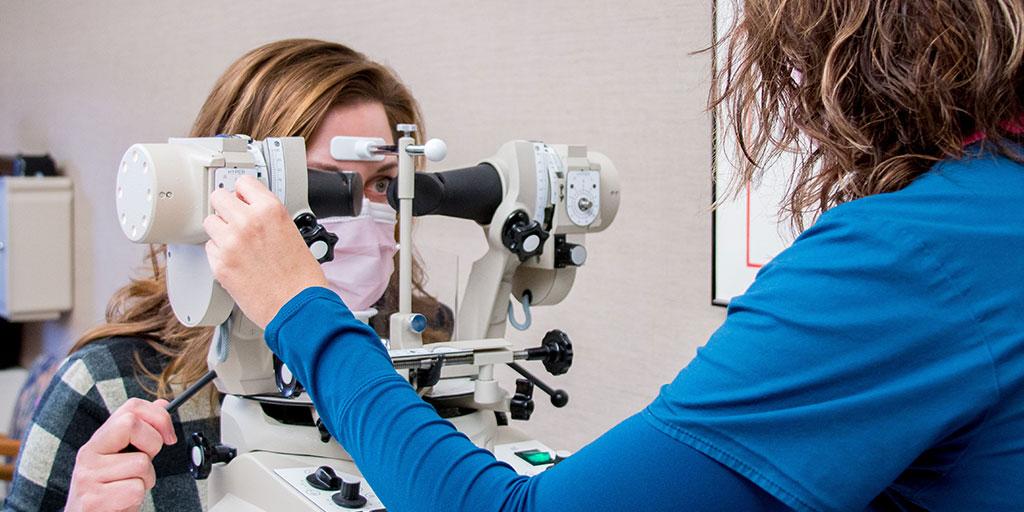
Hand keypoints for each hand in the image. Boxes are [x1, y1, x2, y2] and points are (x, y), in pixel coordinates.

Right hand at [66, 399, 175, 511]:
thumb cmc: (111, 490)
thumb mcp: (124, 457)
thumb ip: (140, 432)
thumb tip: (161, 404)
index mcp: (98, 440)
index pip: (130, 407)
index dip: (158, 417)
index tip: (168, 436)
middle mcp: (88, 454)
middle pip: (131, 425)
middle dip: (151, 446)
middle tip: (143, 465)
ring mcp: (87, 476)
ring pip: (141, 463)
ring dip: (144, 480)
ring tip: (127, 488)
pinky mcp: (93, 499)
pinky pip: (134, 489)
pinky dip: (136, 498)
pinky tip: (121, 502)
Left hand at [204, 176, 327, 327]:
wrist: (298, 307)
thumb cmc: (301, 276)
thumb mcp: (292, 232)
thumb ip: (268, 217)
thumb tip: (250, 210)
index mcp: (270, 210)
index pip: (243, 182)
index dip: (244, 193)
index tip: (243, 199)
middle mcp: (247, 222)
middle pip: (219, 197)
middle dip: (226, 208)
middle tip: (234, 220)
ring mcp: (230, 243)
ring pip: (210, 222)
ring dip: (220, 230)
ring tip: (236, 244)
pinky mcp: (220, 264)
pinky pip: (209, 248)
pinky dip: (219, 254)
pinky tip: (235, 261)